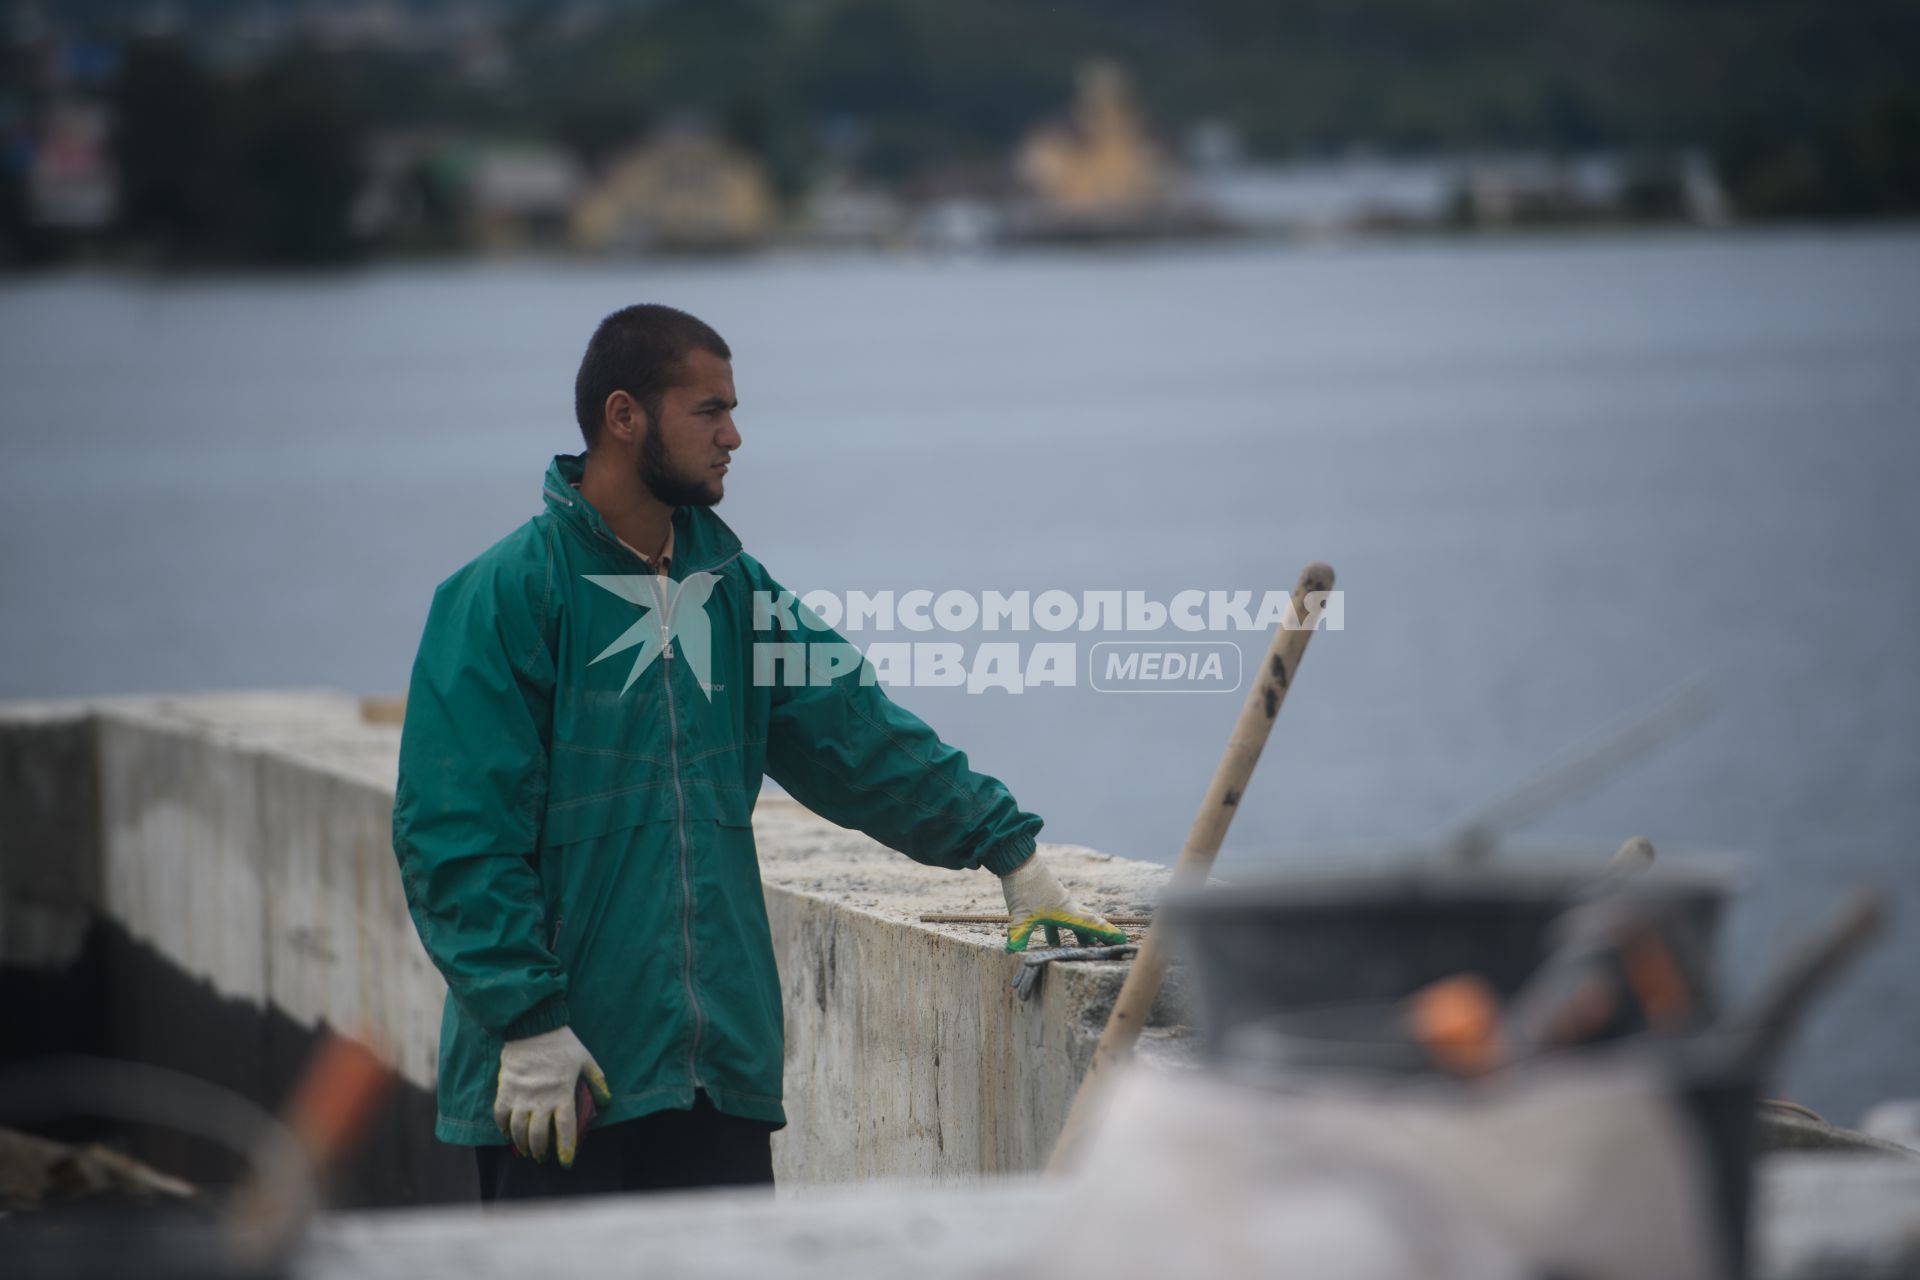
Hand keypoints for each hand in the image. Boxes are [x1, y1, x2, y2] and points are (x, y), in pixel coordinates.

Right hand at [493, 1026, 613, 1165]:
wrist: (532, 1028)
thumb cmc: (562, 1044)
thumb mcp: (585, 1060)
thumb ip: (597, 1081)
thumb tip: (607, 1100)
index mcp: (562, 1094)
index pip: (564, 1129)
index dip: (565, 1148)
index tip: (565, 1162)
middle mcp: (540, 1100)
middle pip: (538, 1136)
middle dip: (540, 1151)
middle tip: (543, 1157)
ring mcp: (520, 1097)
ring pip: (518, 1131)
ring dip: (522, 1145)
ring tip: (527, 1151)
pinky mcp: (505, 1091)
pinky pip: (500, 1117)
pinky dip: (503, 1129)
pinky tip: (508, 1134)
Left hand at [1000, 852, 1126, 952]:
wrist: (1018, 859)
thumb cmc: (1024, 888)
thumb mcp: (1020, 916)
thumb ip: (1018, 936)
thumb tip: (1012, 952)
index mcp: (1066, 911)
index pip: (1091, 926)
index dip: (1107, 934)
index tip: (1122, 940)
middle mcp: (1066, 904)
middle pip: (1085, 922)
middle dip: (1092, 935)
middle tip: (1100, 946)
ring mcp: (1058, 897)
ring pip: (1072, 917)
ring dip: (1076, 931)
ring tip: (1077, 945)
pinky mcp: (1048, 893)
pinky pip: (1060, 913)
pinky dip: (1061, 925)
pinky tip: (1051, 934)